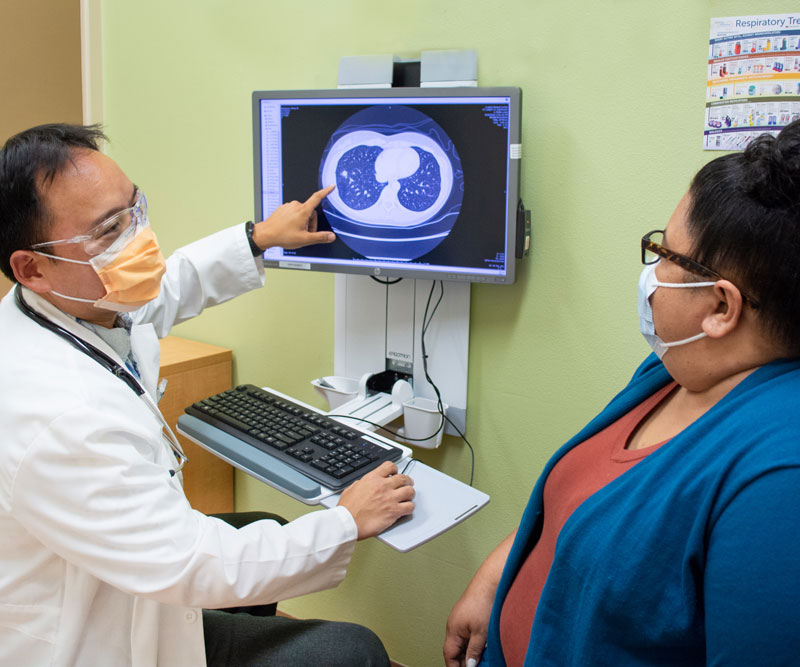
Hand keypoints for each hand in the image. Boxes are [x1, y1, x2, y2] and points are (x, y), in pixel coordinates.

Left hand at [253, 185, 335, 249]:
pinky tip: (290, 229)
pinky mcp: (282, 209)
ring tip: (296, 232)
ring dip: (303, 222)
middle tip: (306, 234)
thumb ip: (320, 237)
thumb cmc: (282, 236)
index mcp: (302, 211)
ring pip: (302, 213)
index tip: (331, 186)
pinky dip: (295, 220)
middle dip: (311, 222)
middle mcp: (295, 206)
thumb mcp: (304, 239)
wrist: (265, 234)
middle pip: (310, 211)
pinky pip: (293, 213)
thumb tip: (331, 236)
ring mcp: (288, 206)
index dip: (326, 191)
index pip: (317, 197)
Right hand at [337, 461, 414, 538]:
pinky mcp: (394, 511)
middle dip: (407, 481)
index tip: (395, 473)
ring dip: (410, 494)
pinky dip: (409, 507)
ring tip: (408, 497)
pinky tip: (406, 509)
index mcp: (372, 478)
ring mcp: (390, 499)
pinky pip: (410, 507)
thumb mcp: (352, 488)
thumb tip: (365, 483)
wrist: (347, 523)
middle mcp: (383, 486)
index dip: (395, 469)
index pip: (390, 466)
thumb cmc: (347, 509)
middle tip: (408, 484)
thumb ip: (362, 483)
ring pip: (410, 491)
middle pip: (403, 478)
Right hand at [443, 530, 515, 666]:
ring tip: (481, 660)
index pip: (449, 656)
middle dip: (463, 661)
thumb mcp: (481, 633)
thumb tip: (470, 665)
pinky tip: (484, 646)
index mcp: (452, 630)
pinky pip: (467, 634)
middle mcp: (454, 625)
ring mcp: (461, 620)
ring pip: (462, 642)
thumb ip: (474, 651)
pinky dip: (474, 643)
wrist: (490, 582)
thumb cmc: (483, 602)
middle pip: (455, 650)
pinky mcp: (468, 615)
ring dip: (470, 652)